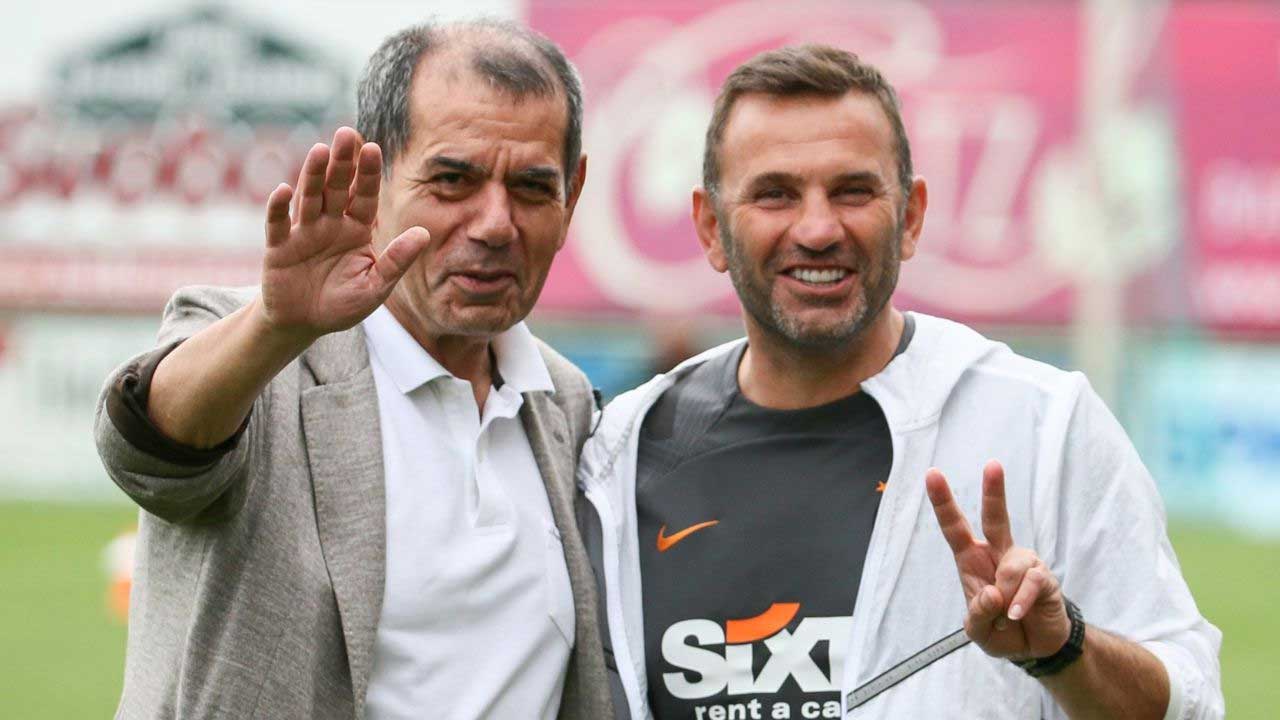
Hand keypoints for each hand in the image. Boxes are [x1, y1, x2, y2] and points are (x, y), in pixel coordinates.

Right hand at [259, 126, 429, 338]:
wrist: (304, 323)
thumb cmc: (343, 304)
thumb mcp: (376, 287)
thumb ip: (396, 261)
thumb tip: (424, 235)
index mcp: (356, 229)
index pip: (365, 197)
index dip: (368, 174)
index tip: (373, 148)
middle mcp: (329, 224)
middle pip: (336, 188)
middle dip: (342, 162)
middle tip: (346, 133)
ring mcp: (302, 233)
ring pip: (308, 198)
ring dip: (312, 175)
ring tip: (319, 150)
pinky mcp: (278, 248)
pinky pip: (277, 226)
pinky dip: (278, 209)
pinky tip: (282, 190)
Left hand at [925, 460, 1070, 659]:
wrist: (1036, 647)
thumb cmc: (1002, 630)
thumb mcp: (978, 630)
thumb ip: (978, 613)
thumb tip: (993, 593)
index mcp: (972, 560)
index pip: (954, 527)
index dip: (943, 502)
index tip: (932, 474)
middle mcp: (998, 553)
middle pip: (995, 518)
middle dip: (994, 491)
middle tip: (993, 465)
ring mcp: (1023, 563)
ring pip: (1011, 565)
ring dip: (1006, 596)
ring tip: (1006, 615)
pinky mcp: (1044, 577)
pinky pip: (1032, 582)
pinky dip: (1021, 602)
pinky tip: (1017, 613)